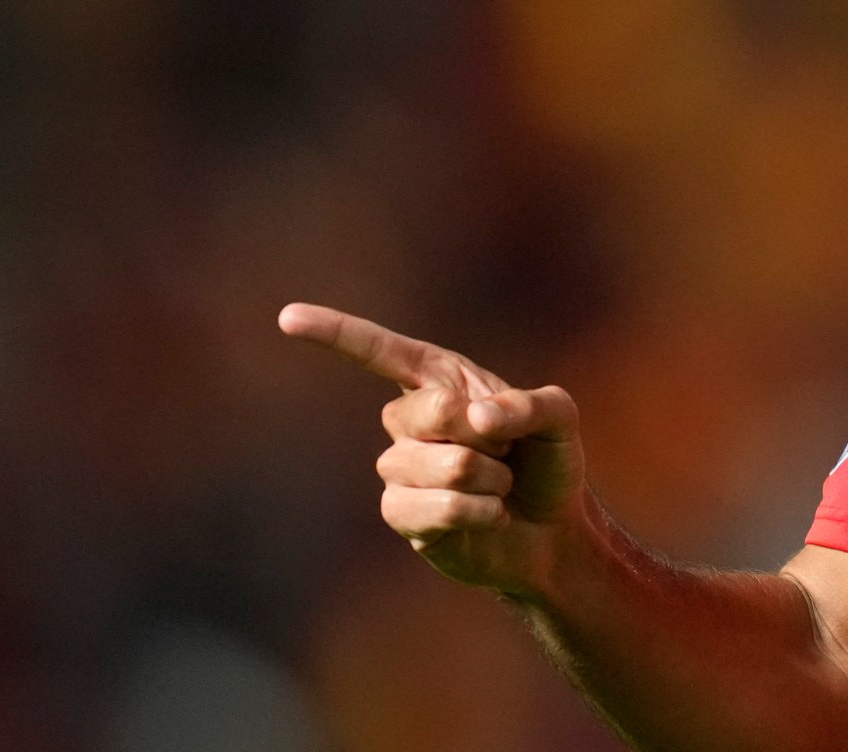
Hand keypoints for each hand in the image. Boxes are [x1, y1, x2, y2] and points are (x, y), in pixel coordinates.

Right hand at [280, 302, 587, 597]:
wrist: (553, 529)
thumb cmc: (549, 462)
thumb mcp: (559, 419)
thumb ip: (529, 404)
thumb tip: (474, 415)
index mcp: (440, 381)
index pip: (382, 351)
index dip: (336, 334)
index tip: (287, 317)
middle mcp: (410, 421)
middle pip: (426, 413)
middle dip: (485, 435)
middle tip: (508, 451)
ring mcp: (400, 469)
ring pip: (438, 466)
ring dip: (490, 478)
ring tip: (500, 485)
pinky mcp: (403, 515)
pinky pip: (434, 509)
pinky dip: (478, 512)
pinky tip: (492, 516)